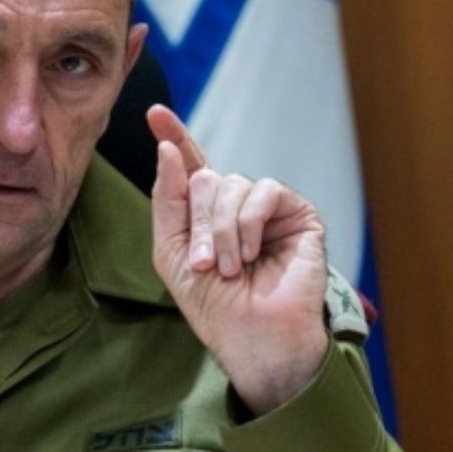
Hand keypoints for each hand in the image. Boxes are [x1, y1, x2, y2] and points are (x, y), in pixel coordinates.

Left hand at [147, 104, 329, 414]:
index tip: (153, 112)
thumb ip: (168, 200)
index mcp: (206, 215)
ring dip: (223, 229)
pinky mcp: (298, 214)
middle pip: (206, 177)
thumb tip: (168, 149)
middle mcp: (237, 206)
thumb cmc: (214, 306)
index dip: (174, 136)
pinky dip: (251, 222)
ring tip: (230, 268)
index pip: (191, 166)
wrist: (254, 338)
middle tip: (203, 263)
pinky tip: (253, 253)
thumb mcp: (172, 253)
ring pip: (233, 183)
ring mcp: (268, 209)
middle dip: (199, 221)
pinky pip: (265, 191)